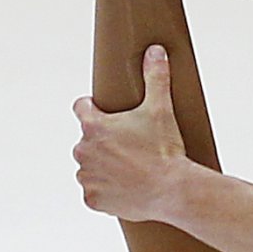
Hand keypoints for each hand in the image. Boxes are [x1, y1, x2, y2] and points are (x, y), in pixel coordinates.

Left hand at [72, 45, 188, 222]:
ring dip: (103, 168)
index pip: (81, 108)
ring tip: (129, 170)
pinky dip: (105, 192)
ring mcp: (86, 177)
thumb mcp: (161, 109)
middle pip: (87, 141)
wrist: (172, 189)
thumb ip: (155, 77)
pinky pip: (94, 193)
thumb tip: (155, 51)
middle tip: (129, 148)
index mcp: (93, 127)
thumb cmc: (164, 149)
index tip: (103, 111)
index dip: (92, 107)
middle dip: (103, 143)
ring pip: (90, 168)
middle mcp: (83, 151)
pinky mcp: (92, 200)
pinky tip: (124, 188)